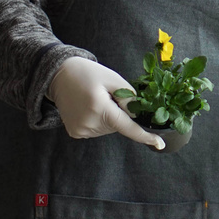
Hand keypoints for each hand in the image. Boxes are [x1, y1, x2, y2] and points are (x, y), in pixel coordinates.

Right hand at [47, 56, 164, 149]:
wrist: (59, 75)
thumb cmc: (89, 74)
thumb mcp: (114, 79)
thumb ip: (130, 97)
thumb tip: (138, 116)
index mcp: (99, 108)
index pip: (127, 127)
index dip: (145, 136)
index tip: (159, 144)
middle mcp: (89, 123)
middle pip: (119, 125)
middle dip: (120, 113)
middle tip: (107, 96)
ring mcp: (81, 130)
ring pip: (109, 128)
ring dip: (110, 117)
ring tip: (97, 100)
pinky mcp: (76, 133)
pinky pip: (98, 130)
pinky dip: (100, 120)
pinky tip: (90, 107)